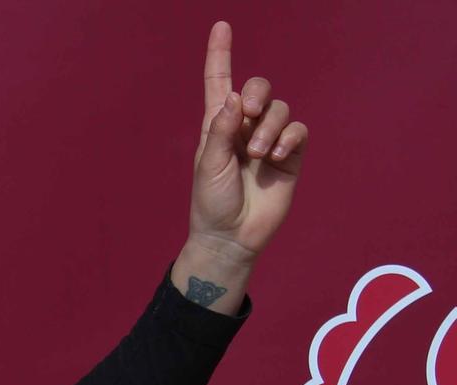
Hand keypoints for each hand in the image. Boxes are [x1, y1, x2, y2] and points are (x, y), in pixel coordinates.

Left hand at [187, 21, 307, 266]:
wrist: (231, 235)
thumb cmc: (211, 201)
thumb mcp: (209, 164)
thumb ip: (221, 130)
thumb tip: (236, 97)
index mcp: (217, 126)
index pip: (219, 83)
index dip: (220, 55)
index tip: (221, 26)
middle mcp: (244, 128)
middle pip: (260, 89)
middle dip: (259, 93)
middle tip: (249, 111)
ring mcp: (269, 141)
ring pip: (281, 110)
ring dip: (270, 127)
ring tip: (260, 154)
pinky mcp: (290, 156)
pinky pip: (297, 131)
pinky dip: (288, 138)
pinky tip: (276, 157)